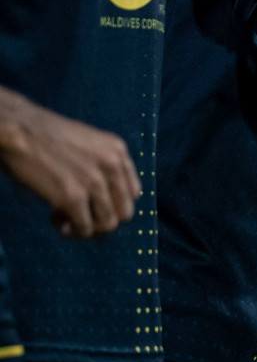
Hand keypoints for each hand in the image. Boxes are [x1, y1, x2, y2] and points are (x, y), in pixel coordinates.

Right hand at [0, 86, 139, 237]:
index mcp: (118, 150)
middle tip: (79, 216)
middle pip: (125, 212)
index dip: (113, 204)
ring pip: (108, 224)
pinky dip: (72, 230)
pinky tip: (56, 219)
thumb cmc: (45, 137)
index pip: (133, 193)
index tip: (92, 204)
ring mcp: (95, 182)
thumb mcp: (88, 143)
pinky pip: (84, 228)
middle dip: (102, 220)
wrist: (18, 130)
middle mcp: (112, 166)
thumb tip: (104, 197)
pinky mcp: (73, 197)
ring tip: (65, 218)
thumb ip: (102, 165)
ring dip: (86, 228)